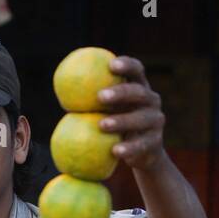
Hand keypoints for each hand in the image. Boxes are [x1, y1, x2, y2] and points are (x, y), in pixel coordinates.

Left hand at [97, 56, 165, 171]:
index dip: (126, 65)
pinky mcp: (156, 142)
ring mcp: (156, 121)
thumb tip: (62, 90)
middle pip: (139, 92)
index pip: (136, 70)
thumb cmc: (118, 125)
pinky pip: (141, 145)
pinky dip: (128, 148)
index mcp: (140, 88)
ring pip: (141, 119)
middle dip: (121, 92)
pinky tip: (115, 151)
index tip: (111, 65)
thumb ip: (92, 100)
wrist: (143, 152)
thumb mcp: (108, 110)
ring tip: (102, 125)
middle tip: (100, 96)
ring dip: (122, 121)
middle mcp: (151, 101)